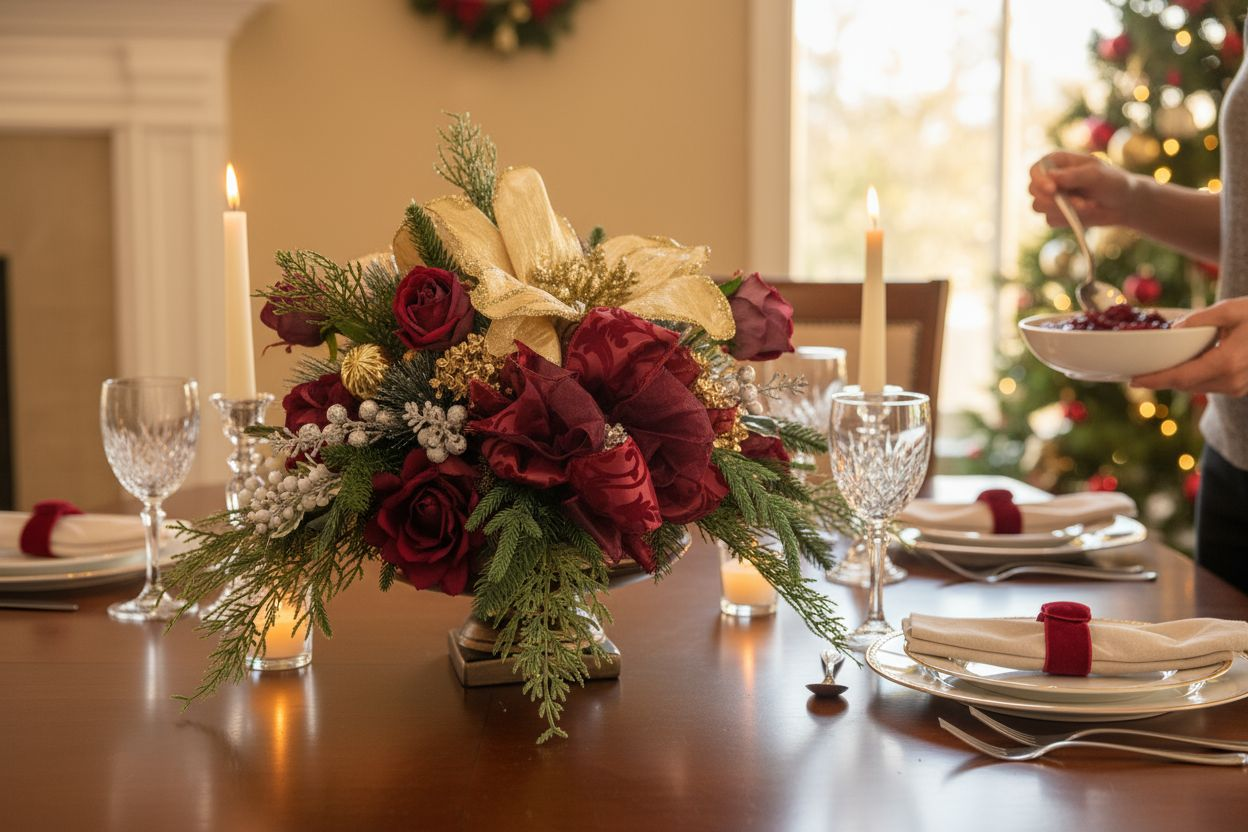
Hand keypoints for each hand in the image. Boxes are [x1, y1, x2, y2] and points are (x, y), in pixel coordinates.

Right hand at [1028, 151, 1134, 227]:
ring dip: (1064, 209)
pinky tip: (1086, 212)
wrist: (1124, 204)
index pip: (1036, 169)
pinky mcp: (1055, 214)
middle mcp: (1050, 179)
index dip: (1040, 180)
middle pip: (1034, 190)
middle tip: (1079, 203)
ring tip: (1089, 205)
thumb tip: (1050, 176)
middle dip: (1054, 199)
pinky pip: (1050, 220)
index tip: (1053, 190)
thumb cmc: (1112, 182)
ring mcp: (1051, 198)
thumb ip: (1074, 175)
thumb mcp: (1097, 175)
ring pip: (1039, 206)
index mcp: (1057, 162)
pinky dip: (1067, 219)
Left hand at [1131, 298, 1247, 395]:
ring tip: (1156, 368)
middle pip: (1186, 385)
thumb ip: (1201, 319)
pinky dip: (1193, 377)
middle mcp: (1232, 381)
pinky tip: (1184, 365)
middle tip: (1137, 373)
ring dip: (1176, 379)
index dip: (1155, 380)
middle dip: (1161, 380)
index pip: (1182, 377)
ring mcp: (1238, 387)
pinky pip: (1209, 385)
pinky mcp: (1241, 388)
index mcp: (1227, 363)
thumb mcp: (1231, 309)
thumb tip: (1173, 329)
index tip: (1132, 381)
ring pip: (1197, 387)